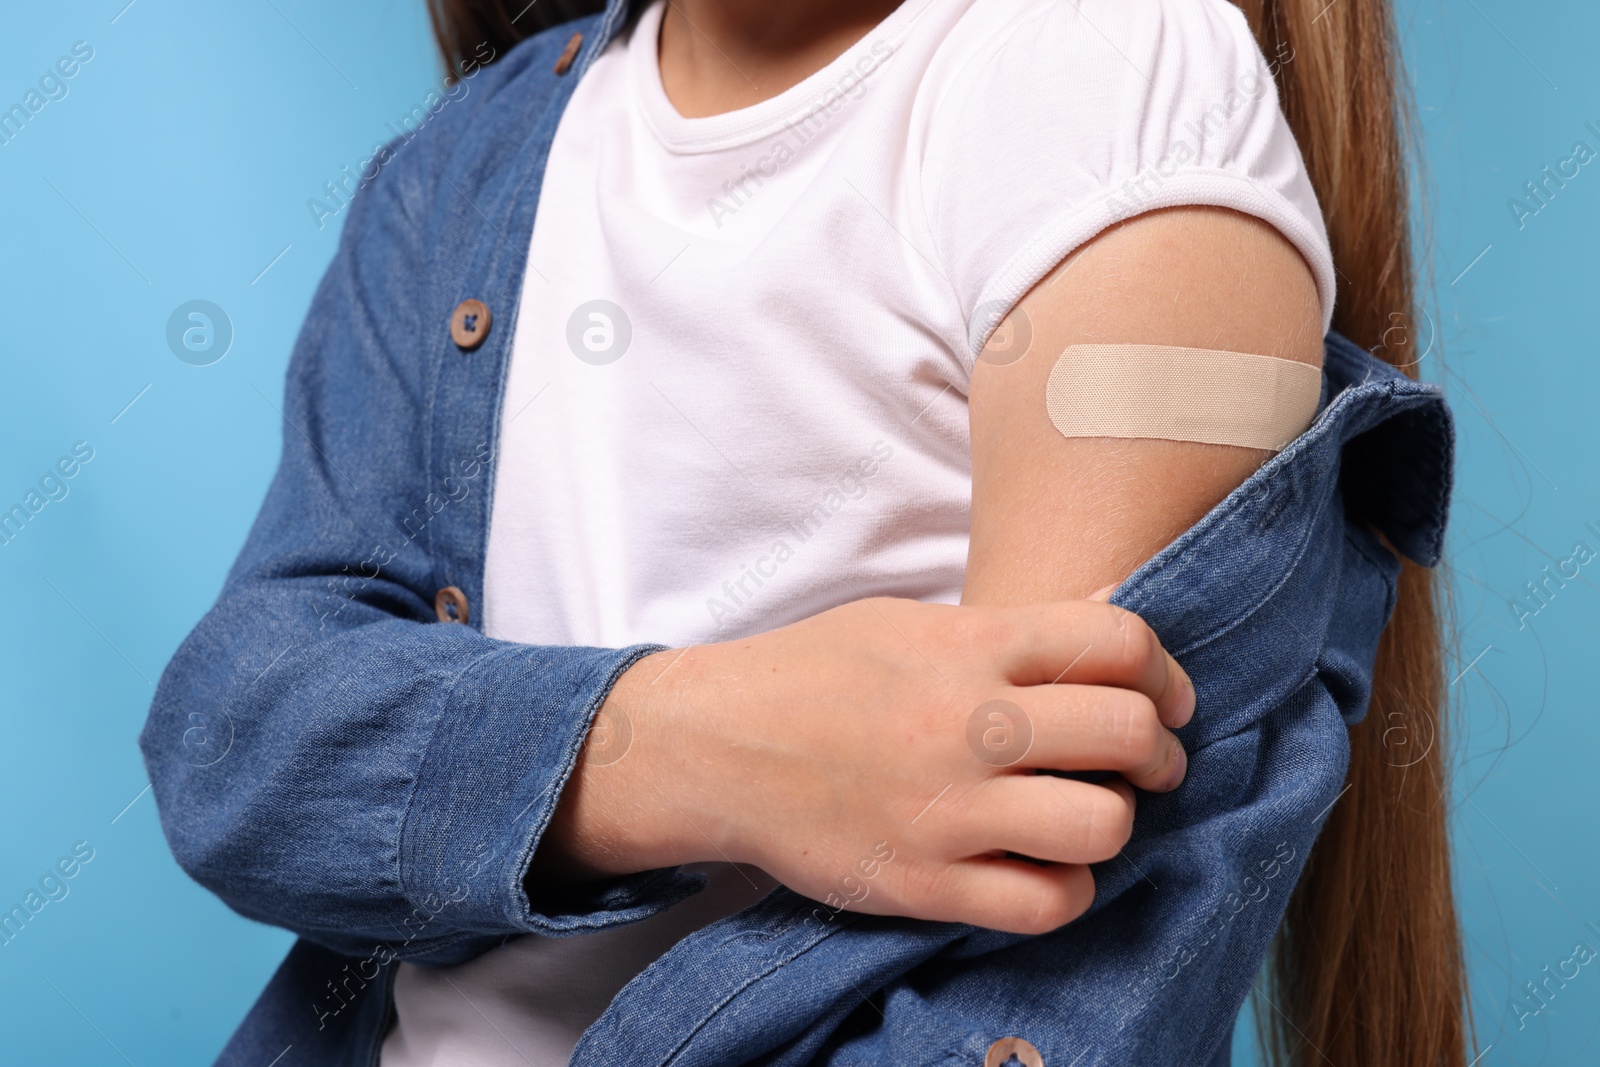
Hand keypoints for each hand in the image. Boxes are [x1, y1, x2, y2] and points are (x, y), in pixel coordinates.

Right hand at [530, 596, 1191, 934]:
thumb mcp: (907, 622)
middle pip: (1128, 734)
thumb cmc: (812, 673)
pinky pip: (1045, 903)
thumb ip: (1005, 632)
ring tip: (1093, 815)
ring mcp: (947, 810)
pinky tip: (1047, 867)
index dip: (1166, 674)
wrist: (716, 744)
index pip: (1120, 644)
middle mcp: (967, 725)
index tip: (1165, 698)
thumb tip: (1109, 635)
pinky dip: (1066, 888)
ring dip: (1115, 823)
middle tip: (1148, 762)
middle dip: (1160, 753)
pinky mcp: (924, 883)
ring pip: (1102, 828)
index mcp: (968, 646)